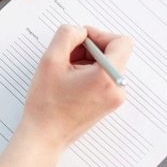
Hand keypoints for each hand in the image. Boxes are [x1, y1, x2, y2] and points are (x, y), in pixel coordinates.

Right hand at [18, 25, 132, 149]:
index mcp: (107, 78)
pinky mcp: (108, 103)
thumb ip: (66, 36)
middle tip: (67, 56)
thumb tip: (79, 31)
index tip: (81, 40)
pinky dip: (89, 72)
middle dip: (90, 48)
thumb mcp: (50, 61)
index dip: (100, 35)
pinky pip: (104, 77)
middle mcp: (117, 88)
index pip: (121, 42)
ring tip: (66, 71)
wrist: (45, 135)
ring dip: (88, 60)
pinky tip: (70, 81)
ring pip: (108, 64)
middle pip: (114, 52)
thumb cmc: (46, 104)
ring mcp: (115, 98)